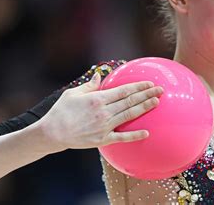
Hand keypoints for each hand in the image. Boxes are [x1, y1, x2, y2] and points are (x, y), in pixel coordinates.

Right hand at [39, 72, 162, 150]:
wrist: (53, 133)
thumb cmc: (61, 111)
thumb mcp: (73, 94)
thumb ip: (89, 86)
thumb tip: (98, 76)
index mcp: (98, 99)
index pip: (124, 90)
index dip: (138, 86)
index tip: (149, 82)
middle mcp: (104, 111)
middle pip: (130, 101)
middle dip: (147, 94)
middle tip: (160, 90)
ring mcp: (105, 126)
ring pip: (129, 115)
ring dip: (144, 108)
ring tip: (156, 102)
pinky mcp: (103, 139)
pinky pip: (122, 137)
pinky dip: (135, 135)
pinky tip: (147, 132)